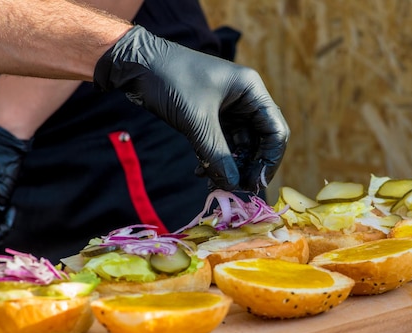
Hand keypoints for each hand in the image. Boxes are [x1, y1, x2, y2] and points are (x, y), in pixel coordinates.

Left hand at [93, 25, 288, 191]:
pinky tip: (201, 172)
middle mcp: (245, 99)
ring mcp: (229, 108)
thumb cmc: (170, 81)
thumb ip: (217, 154)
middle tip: (233, 189)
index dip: (269, 161)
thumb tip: (233, 185)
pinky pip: (222, 144)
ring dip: (229, 167)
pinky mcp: (211, 117)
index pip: (276, 131)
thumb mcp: (196, 120)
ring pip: (239, 146)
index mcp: (251, 90)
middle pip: (259, 142)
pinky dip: (214, 159)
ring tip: (213, 184)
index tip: (255, 184)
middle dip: (247, 167)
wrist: (136, 64)